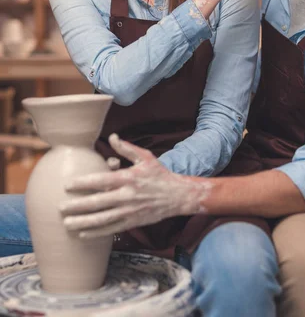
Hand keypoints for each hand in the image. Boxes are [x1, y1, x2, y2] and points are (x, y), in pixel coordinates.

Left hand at [60, 134, 210, 238]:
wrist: (178, 196)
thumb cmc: (159, 175)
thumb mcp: (145, 157)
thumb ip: (126, 148)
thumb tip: (112, 137)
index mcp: (128, 178)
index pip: (102, 181)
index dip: (84, 183)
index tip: (68, 185)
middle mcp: (127, 196)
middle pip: (98, 202)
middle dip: (77, 206)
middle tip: (60, 207)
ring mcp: (129, 211)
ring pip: (102, 219)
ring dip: (83, 222)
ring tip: (66, 223)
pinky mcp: (132, 222)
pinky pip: (111, 229)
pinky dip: (96, 233)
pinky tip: (82, 234)